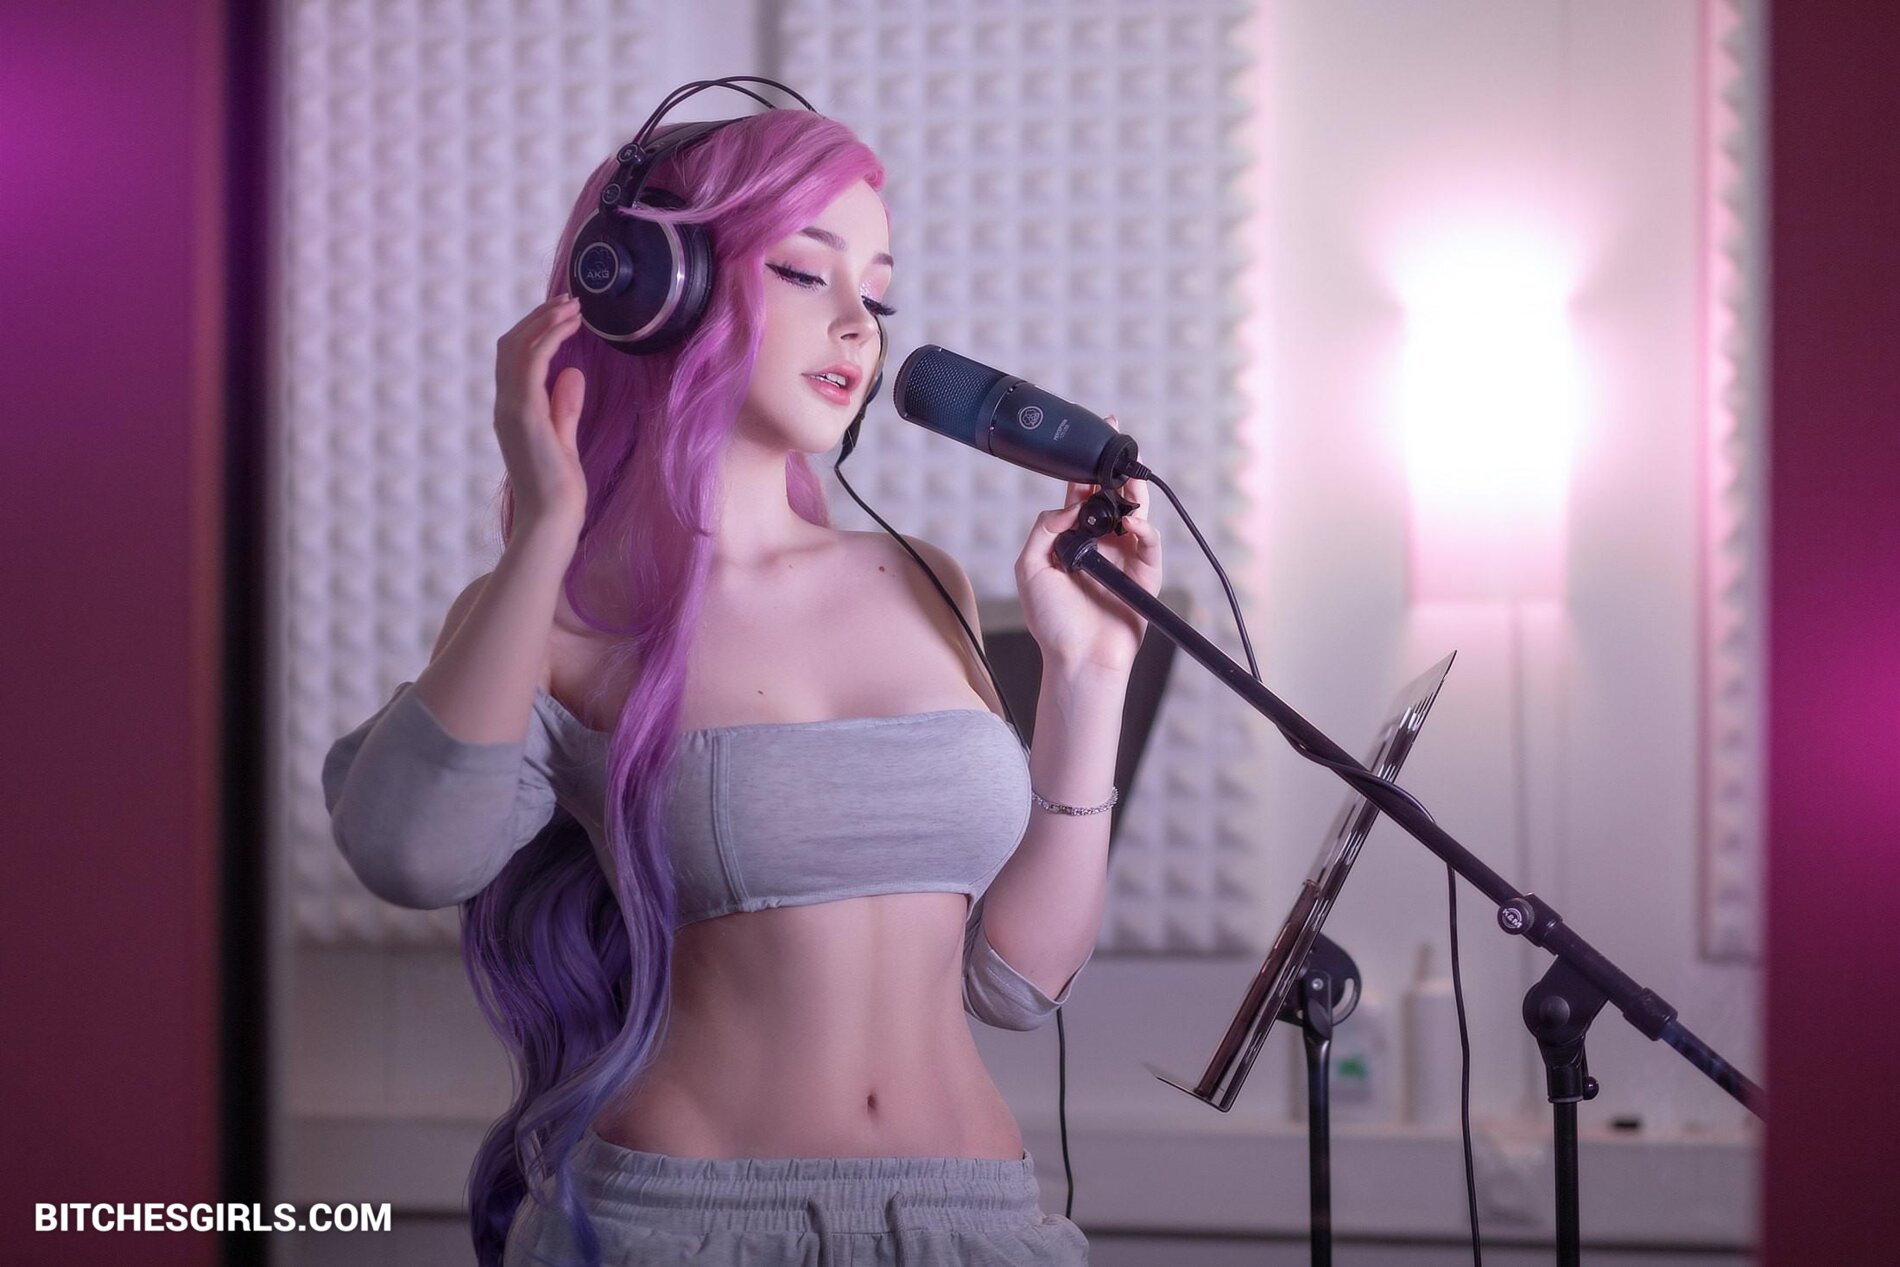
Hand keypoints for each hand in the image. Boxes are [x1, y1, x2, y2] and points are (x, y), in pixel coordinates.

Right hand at [494, 294, 587, 535]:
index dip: (535, 331)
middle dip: (538, 318)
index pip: (515, 359)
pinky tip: (569, 326)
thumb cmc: (559, 490)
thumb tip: (572, 373)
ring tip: (572, 306)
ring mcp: (510, 409)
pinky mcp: (522, 413)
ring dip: (544, 321)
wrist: (551, 519)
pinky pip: (530, 362)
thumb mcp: (564, 439)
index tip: (562, 315)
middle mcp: (504, 405)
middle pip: (512, 345)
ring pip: (517, 347)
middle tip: (568, 300)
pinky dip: (549, 338)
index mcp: (512, 411)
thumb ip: (564, 407)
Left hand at [1013, 415, 1163, 675]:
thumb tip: (1068, 506)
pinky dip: (1145, 529)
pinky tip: (1134, 522)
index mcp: (1070, 540)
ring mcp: (1124, 557)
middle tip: (1119, 452)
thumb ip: (1043, 530)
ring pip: (1134, 514)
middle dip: (1116, 473)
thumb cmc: (1052, 620)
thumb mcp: (1030, 568)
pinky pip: (1150, 543)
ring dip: (1133, 496)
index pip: (1080, 497)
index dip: (1084, 471)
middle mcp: (1099, 543)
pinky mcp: (1145, 574)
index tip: (1091, 442)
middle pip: (1111, 499)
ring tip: (1128, 484)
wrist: (1079, 658)